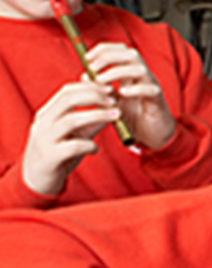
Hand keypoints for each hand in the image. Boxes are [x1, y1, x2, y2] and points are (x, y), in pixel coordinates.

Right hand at [21, 81, 121, 196]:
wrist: (38, 180)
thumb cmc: (60, 154)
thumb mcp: (76, 134)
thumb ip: (92, 122)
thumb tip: (114, 109)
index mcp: (47, 114)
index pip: (66, 91)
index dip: (89, 87)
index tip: (110, 89)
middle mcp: (43, 123)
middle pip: (67, 100)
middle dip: (94, 96)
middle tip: (114, 100)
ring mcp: (44, 140)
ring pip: (70, 121)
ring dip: (97, 115)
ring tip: (116, 116)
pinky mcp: (49, 158)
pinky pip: (72, 147)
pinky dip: (89, 145)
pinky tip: (95, 149)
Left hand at [85, 42, 176, 148]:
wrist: (152, 135)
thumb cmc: (133, 116)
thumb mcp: (112, 101)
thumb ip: (101, 88)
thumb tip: (84, 75)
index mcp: (131, 73)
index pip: (120, 50)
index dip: (103, 49)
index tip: (86, 58)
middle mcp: (143, 76)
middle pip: (130, 54)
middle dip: (108, 56)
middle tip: (92, 67)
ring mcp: (151, 86)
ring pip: (139, 69)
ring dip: (117, 71)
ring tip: (100, 80)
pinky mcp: (157, 101)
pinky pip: (149, 89)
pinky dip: (135, 89)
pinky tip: (122, 93)